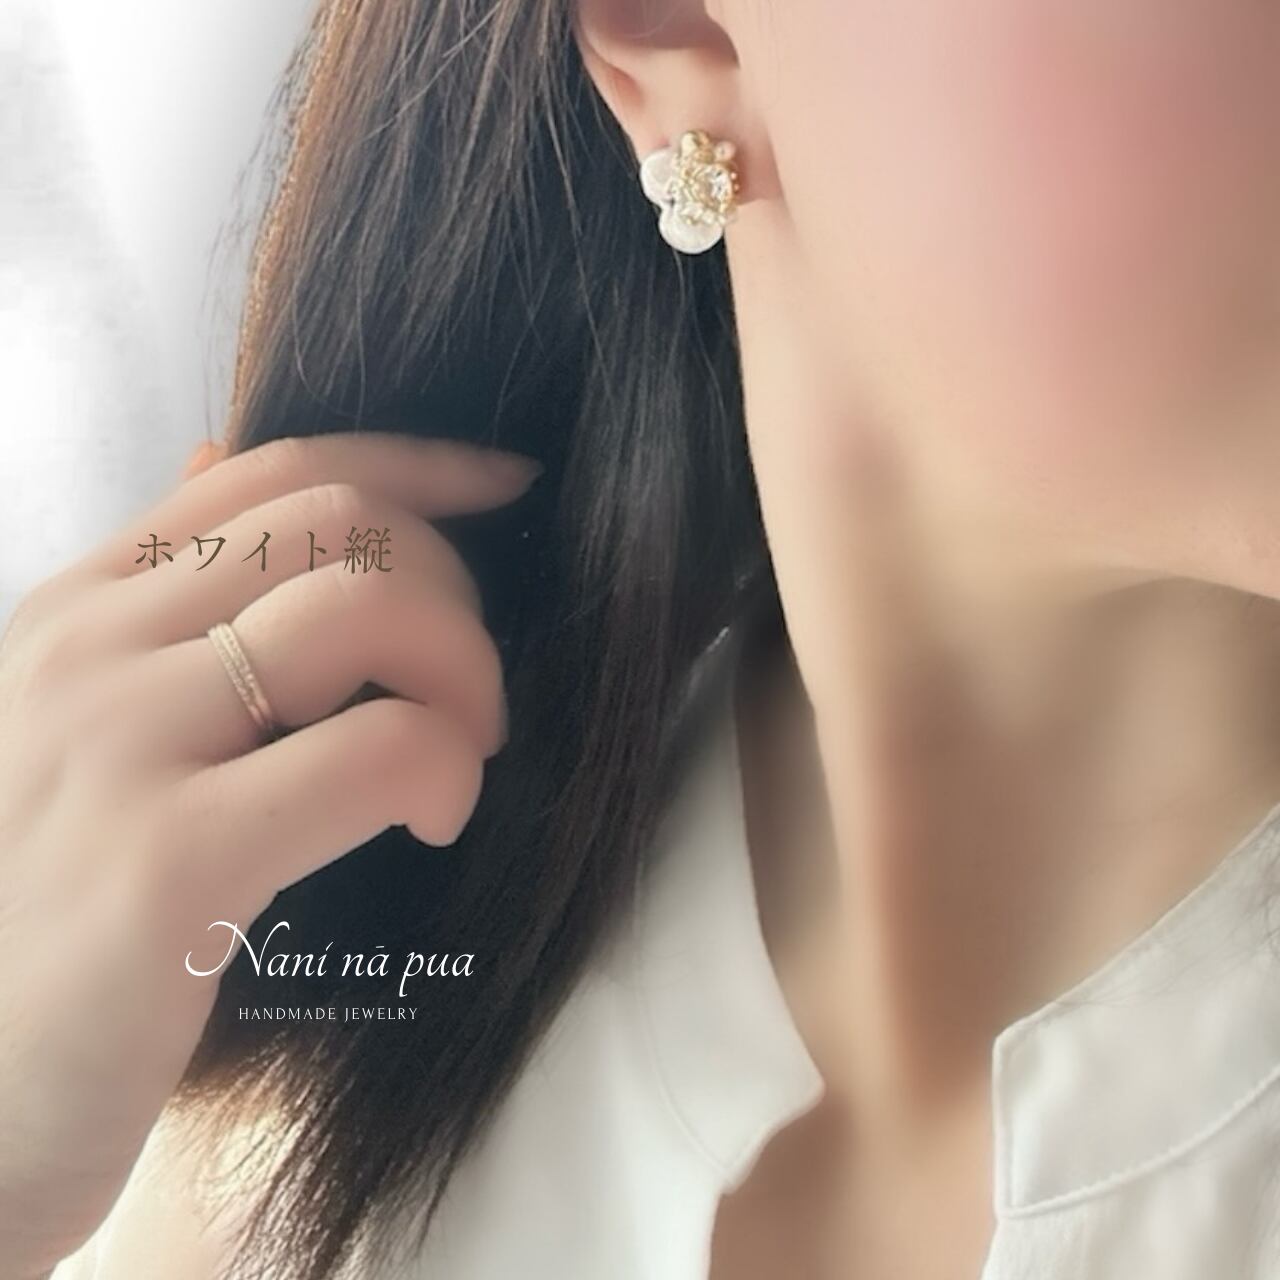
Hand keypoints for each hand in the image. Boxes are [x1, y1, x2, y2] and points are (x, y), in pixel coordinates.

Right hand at [0, 431, 539, 1276]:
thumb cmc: (33, 925)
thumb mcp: (76, 732)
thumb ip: (152, 608)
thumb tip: (215, 462)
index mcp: (77, 609)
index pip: (277, 467)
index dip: (420, 464)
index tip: (507, 487)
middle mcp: (86, 649)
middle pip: (341, 524)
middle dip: (452, 588)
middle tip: (468, 693)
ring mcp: (117, 745)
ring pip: (370, 607)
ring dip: (465, 669)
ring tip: (463, 753)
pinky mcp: (167, 864)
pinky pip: (380, 749)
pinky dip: (447, 766)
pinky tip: (436, 821)